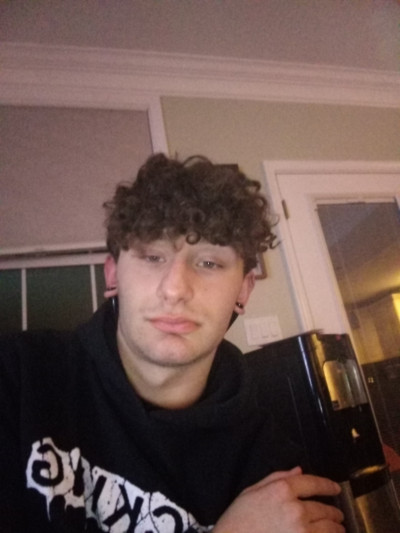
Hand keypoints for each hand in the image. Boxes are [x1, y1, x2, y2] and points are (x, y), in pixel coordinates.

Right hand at [213, 467, 344, 532]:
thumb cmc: (237, 520)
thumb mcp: (252, 491)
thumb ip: (277, 478)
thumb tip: (298, 471)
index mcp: (282, 491)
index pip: (313, 483)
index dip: (327, 485)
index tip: (335, 488)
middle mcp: (295, 510)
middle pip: (324, 508)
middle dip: (334, 511)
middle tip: (338, 515)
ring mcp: (301, 532)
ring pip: (329, 529)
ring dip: (336, 528)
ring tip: (339, 529)